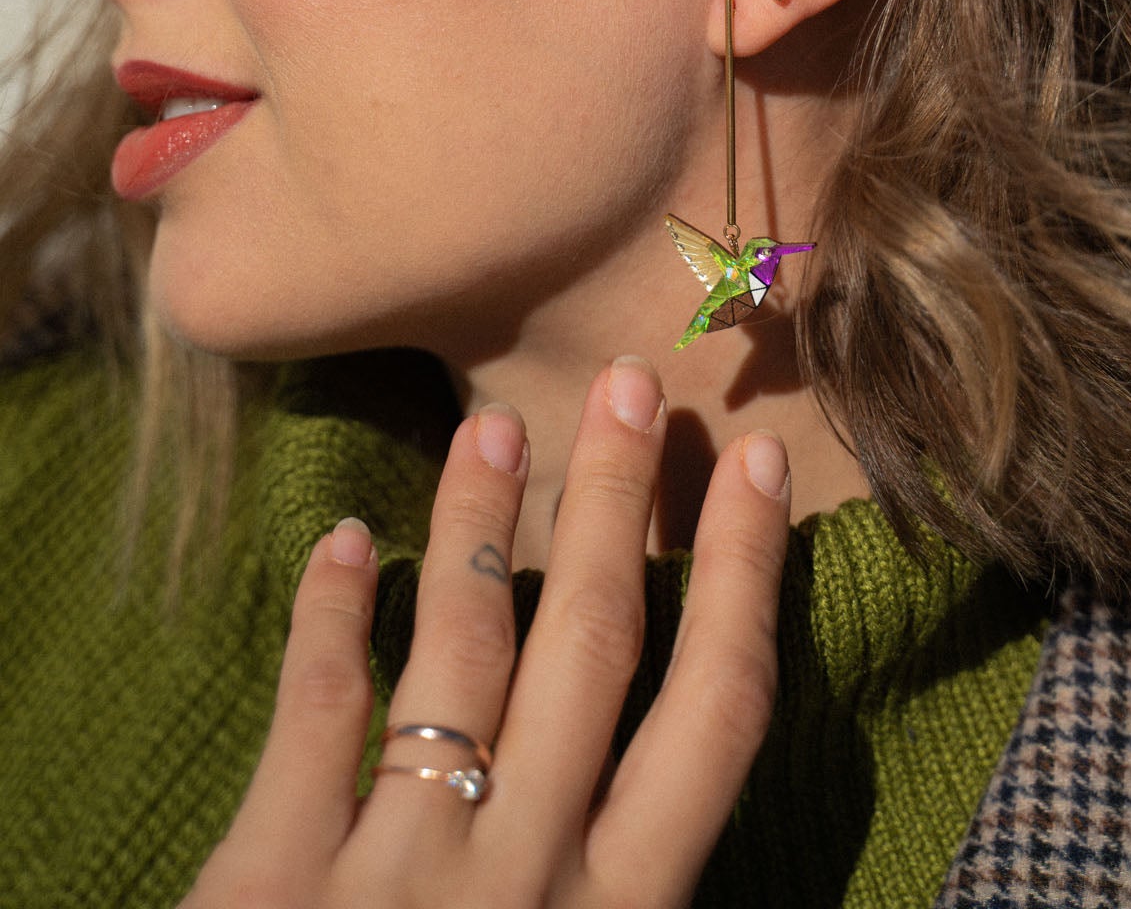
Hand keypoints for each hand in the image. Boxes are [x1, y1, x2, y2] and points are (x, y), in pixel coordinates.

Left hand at [180, 354, 790, 907]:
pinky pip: (309, 721)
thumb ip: (641, 900)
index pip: (711, 714)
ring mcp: (398, 873)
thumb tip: (703, 780)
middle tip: (634, 379)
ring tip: (495, 425)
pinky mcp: (269, 884)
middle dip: (620, 505)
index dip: (743, 578)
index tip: (754, 465)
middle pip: (595, 648)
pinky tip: (343, 541)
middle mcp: (527, 877)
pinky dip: (328, 622)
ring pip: (461, 655)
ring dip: (482, 528)